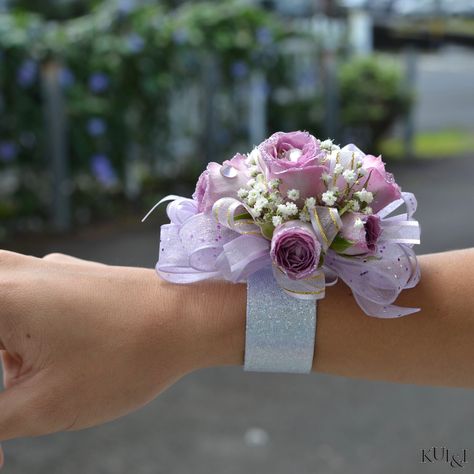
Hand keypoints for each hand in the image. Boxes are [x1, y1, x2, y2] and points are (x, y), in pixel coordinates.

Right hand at [0, 250, 237, 467]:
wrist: (189, 317)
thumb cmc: (125, 359)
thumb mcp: (41, 406)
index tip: (11, 398)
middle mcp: (16, 271)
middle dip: (1, 365)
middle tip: (17, 387)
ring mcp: (46, 269)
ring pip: (3, 309)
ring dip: (4, 353)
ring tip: (34, 381)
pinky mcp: (69, 275)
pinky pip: (25, 301)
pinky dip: (23, 335)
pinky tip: (53, 360)